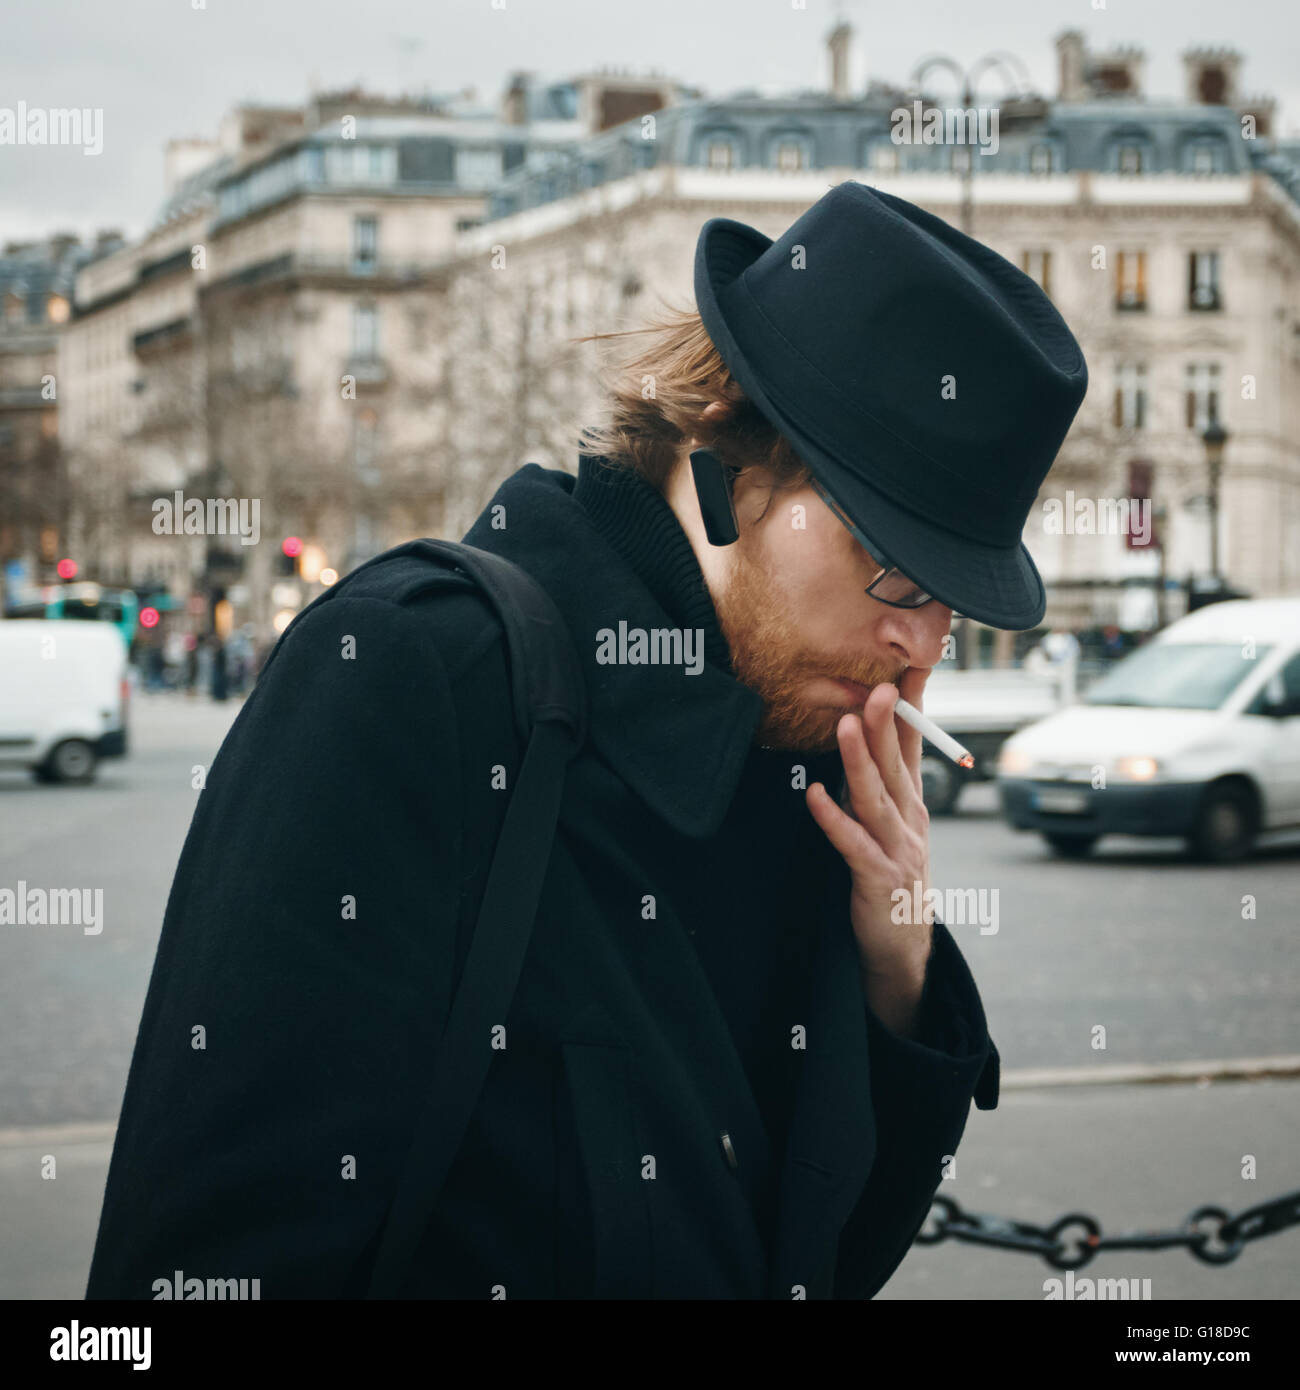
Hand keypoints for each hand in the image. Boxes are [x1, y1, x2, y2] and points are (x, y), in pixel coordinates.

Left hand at [805, 667, 934, 1026]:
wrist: (901, 948)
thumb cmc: (890, 879)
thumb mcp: (892, 827)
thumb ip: (879, 788)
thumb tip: (861, 742)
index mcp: (914, 806)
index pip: (915, 747)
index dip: (913, 710)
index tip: (913, 668)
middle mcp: (911, 822)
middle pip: (897, 766)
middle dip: (889, 724)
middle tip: (880, 685)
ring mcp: (897, 850)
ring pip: (876, 798)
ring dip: (860, 761)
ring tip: (848, 724)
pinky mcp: (876, 879)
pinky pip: (851, 844)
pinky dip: (833, 819)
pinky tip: (815, 796)